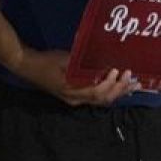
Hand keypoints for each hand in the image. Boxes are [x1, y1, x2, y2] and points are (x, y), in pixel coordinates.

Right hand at [16, 49, 135, 106]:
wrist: (27, 65)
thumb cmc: (45, 61)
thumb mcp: (64, 60)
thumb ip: (81, 66)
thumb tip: (101, 66)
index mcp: (72, 91)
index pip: (96, 92)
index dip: (109, 84)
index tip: (117, 72)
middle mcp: (76, 99)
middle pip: (102, 100)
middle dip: (120, 90)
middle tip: (133, 80)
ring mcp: (75, 99)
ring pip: (101, 101)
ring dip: (118, 93)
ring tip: (132, 86)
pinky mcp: (75, 95)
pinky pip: (96, 98)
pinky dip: (109, 93)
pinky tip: (118, 87)